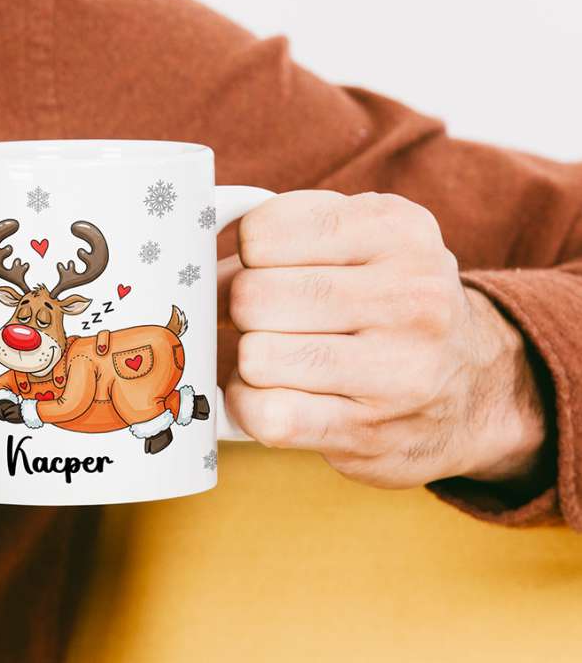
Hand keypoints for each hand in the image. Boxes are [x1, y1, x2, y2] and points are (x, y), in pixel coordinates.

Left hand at [217, 190, 553, 491]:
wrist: (475, 391)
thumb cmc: (388, 304)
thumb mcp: (361, 240)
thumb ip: (283, 232)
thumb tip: (188, 260)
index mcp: (398, 230)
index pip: (263, 233)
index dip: (243, 256)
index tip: (262, 269)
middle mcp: (411, 295)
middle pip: (253, 297)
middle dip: (241, 311)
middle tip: (264, 321)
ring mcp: (399, 370)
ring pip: (255, 357)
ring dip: (246, 362)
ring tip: (275, 358)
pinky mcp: (372, 432)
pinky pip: (267, 415)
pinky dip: (249, 405)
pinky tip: (272, 396)